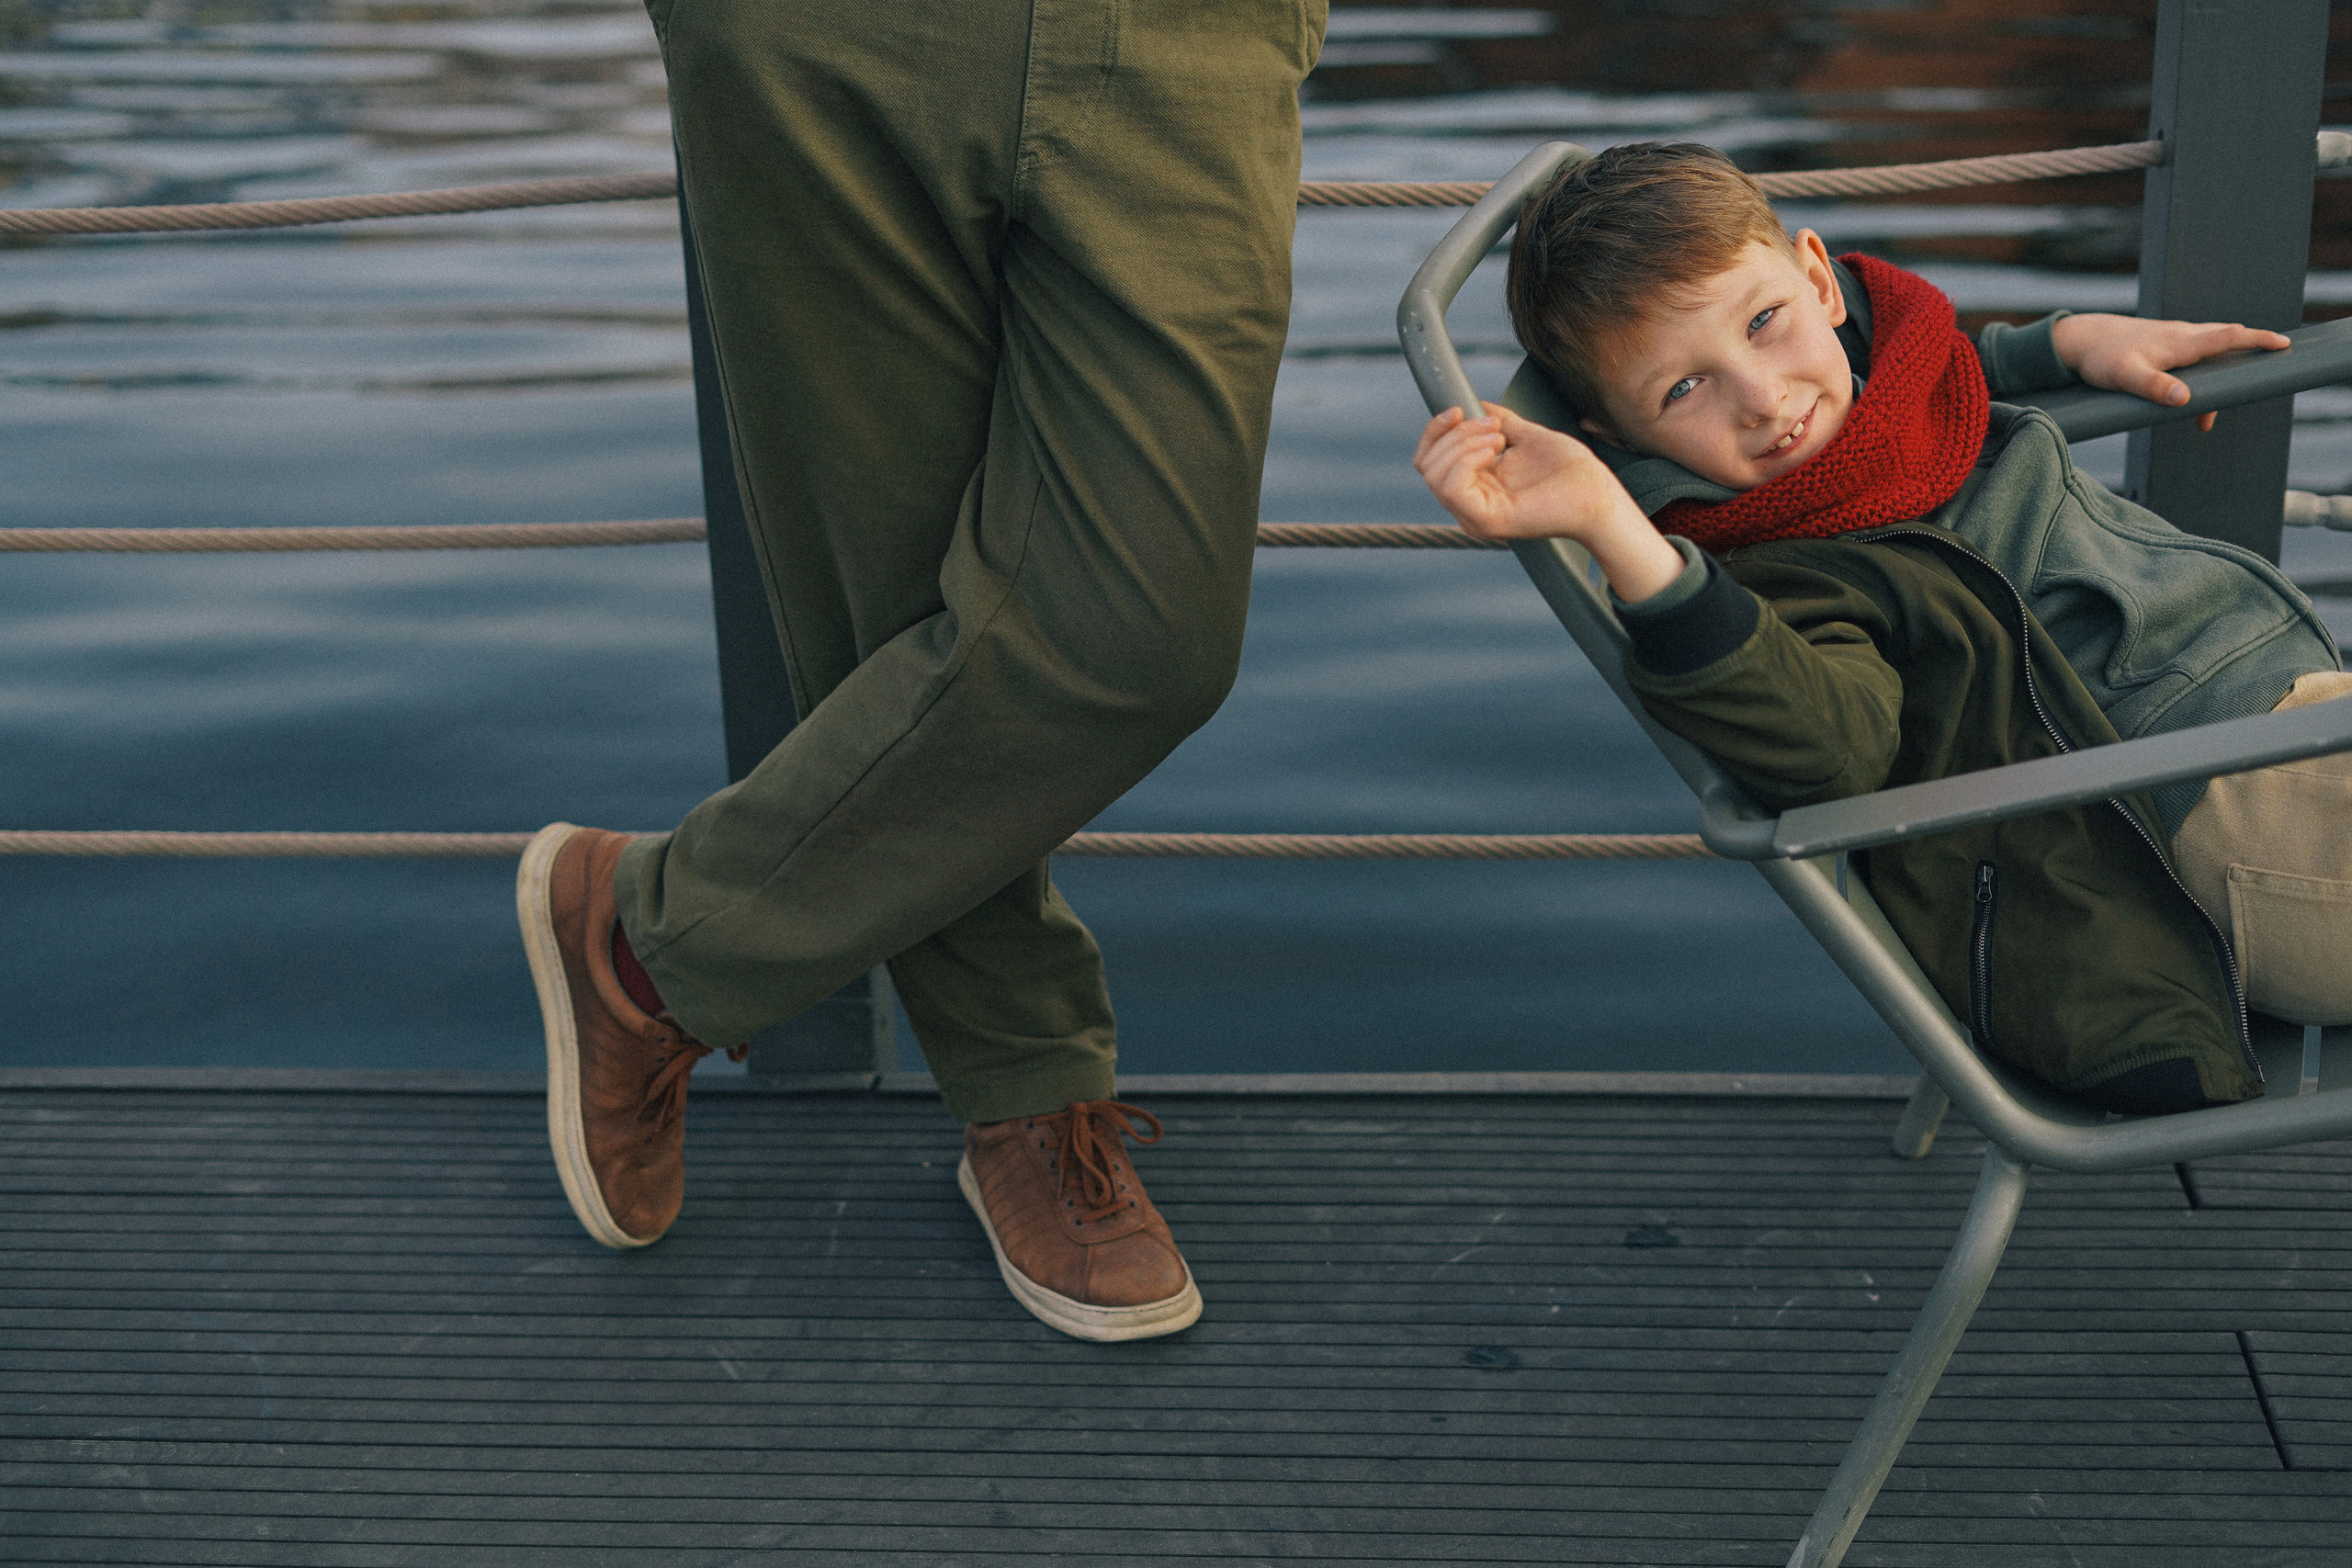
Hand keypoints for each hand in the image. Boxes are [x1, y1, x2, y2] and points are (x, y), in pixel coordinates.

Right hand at [1414, 403, 1684, 600]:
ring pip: (1435, 475)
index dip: (1436, 430)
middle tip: (1495, 426)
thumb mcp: (1527, 436)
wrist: (1598, 494)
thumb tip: (1477, 405)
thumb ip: (1500, 423)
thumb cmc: (1571, 471)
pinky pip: (1452, 487)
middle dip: (1455, 433)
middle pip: (1427, 465)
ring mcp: (1475, 517)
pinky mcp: (1486, 521)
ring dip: (1462, 444)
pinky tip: (1496, 449)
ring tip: (1499, 437)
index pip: (1429, 461)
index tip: (1460, 407)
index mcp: (1475, 488)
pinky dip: (1467, 460)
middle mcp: (1468, 506)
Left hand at [2050, 314, 2289, 432]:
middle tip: (2261, 376)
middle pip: (2226, 342)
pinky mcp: (2164, 344)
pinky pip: (2195, 356)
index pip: (2228, 337)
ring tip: (2203, 420)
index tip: (2283, 345)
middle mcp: (2182, 335)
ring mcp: (2174, 338)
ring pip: (2210, 352)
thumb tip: (2185, 400)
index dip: (2256, 340)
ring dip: (2219, 378)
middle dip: (2247, 356)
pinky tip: (2188, 402)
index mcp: (2181, 342)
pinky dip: (2202, 375)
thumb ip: (2155, 388)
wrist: (2079, 340)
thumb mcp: (2126, 377)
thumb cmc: (2102, 359)